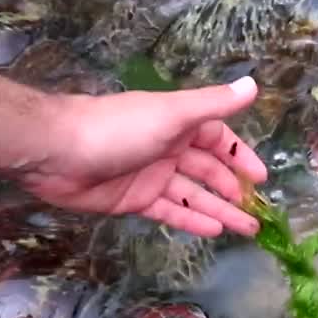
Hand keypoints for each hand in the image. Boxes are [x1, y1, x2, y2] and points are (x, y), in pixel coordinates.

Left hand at [22, 75, 267, 237]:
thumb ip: (214, 104)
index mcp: (179, 125)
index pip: (219, 141)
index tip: (261, 178)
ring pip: (195, 196)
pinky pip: (171, 211)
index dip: (240, 157)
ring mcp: (152, 176)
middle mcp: (169, 149)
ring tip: (247, 229)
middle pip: (209, 172)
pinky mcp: (135, 200)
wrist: (56, 152)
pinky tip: (214, 232)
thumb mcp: (173, 113)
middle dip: (234, 191)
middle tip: (258, 212)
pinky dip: (192, 221)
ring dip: (221, 211)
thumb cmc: (117, 128)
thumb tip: (253, 85)